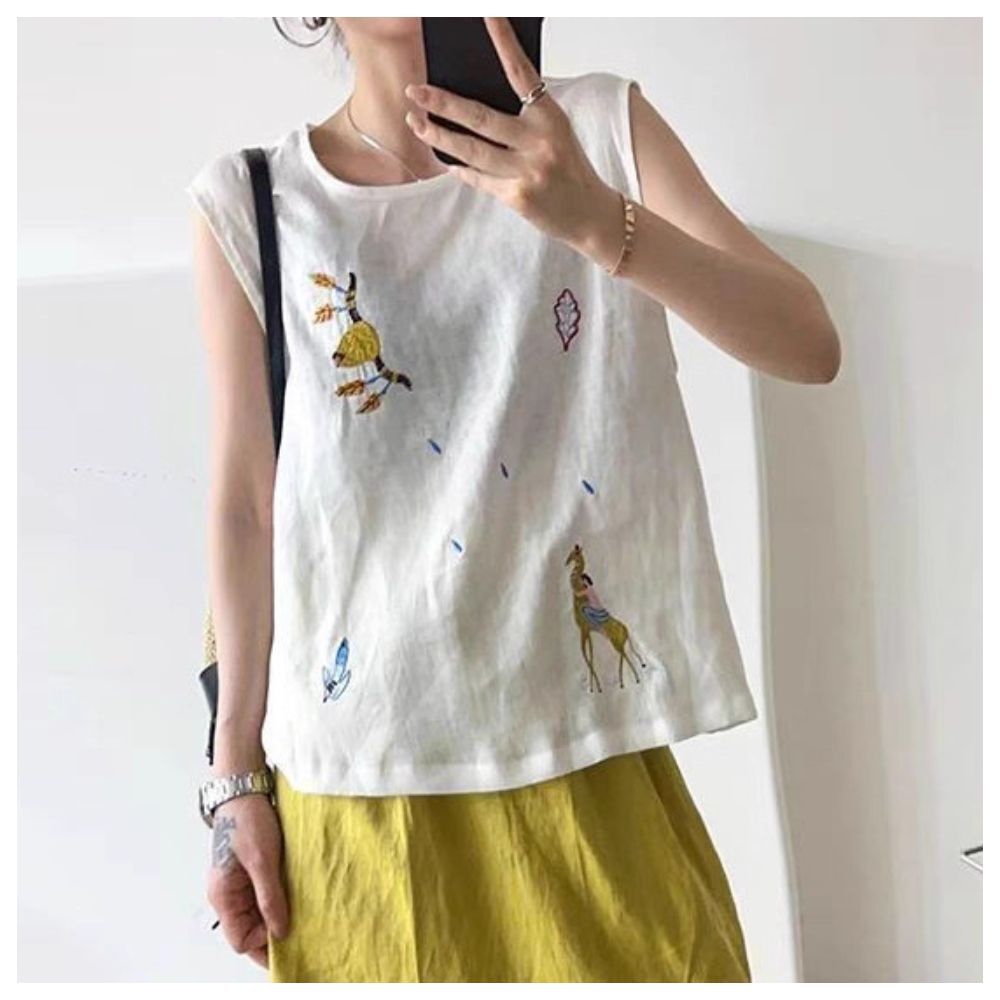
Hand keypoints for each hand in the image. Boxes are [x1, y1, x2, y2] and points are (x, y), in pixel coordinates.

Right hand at [206, 793, 288, 969]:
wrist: (245, 789)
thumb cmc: (248, 819)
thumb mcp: (262, 860)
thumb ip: (270, 897)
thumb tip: (279, 931)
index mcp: (223, 895)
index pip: (241, 940)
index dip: (264, 946)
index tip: (290, 941)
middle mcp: (228, 894)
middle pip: (250, 929)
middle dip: (273, 931)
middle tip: (302, 928)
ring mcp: (238, 883)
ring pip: (258, 912)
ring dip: (278, 913)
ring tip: (302, 911)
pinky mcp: (250, 871)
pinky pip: (263, 894)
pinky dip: (278, 897)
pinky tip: (296, 893)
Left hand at [403, 17, 622, 263]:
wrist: (590, 214)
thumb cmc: (568, 169)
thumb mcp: (556, 134)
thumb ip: (525, 117)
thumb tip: (475, 104)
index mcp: (550, 117)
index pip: (521, 72)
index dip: (503, 42)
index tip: (487, 15)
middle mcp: (540, 141)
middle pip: (481, 117)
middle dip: (442, 104)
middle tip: (415, 91)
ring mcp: (528, 171)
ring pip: (472, 150)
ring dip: (438, 137)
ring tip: (416, 124)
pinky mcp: (518, 196)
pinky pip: (479, 179)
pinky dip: (460, 169)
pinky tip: (446, 161)